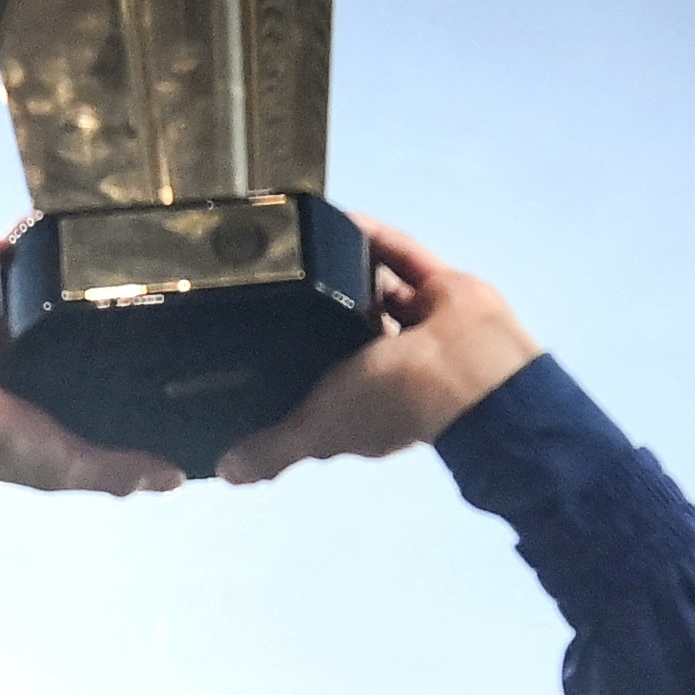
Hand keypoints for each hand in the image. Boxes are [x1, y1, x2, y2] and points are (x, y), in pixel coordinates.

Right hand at [0, 240, 195, 496]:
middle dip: (33, 281)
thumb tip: (178, 479)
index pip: (44, 348)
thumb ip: (119, 470)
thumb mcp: (65, 462)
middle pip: (9, 309)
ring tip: (31, 237)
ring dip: (1, 262)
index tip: (97, 290)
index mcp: (7, 392)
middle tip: (65, 250)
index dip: (66, 320)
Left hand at [209, 221, 544, 484]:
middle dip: (327, 305)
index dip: (303, 358)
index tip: (267, 334)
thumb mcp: (317, 431)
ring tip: (312, 243)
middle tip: (285, 275)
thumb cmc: (394, 405)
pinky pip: (404, 257)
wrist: (467, 371)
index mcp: (368, 398)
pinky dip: (377, 239)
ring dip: (351, 268)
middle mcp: (395, 362)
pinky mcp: (441, 287)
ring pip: (380, 289)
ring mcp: (421, 323)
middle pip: (353, 327)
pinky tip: (344, 220)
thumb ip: (273, 451)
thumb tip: (226, 474)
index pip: (329, 376)